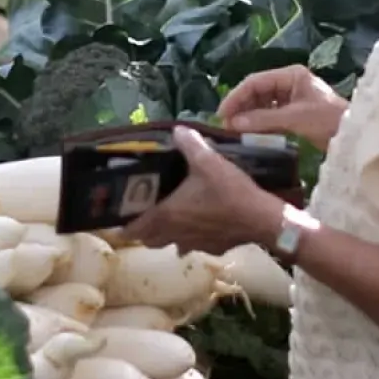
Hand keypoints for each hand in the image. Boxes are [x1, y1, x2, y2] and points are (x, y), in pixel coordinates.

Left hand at [125, 127, 283, 253]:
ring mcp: (194, 244)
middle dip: (143, 229)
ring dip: (166, 234)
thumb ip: (189, 144)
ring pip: (171, 244)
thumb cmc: (230, 192)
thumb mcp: (209, 161)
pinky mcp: (212, 248)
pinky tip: (200, 224)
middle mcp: (176, 234)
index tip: (116, 218)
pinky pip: (193, 245)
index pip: (134, 228)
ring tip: (169, 218)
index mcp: (168, 215)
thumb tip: (177, 130)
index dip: (122, 225)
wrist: (262, 220)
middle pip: (149, 239)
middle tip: (142, 212)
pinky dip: (190, 237)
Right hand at [219, 65, 347, 151]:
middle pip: (257, 91)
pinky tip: (250, 133)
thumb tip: (233, 124)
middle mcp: (290, 83)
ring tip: (233, 130)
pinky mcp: (296, 114)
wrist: (356, 136)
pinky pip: (271, 115)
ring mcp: (293, 98)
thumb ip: (263, 119)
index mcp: (291, 75)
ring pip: (263, 104)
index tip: (222, 114)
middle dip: (241, 107)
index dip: (237, 96)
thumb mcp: (295, 118)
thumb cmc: (329, 120)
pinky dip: (260, 123)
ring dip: (249, 116)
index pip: (256, 81)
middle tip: (225, 125)